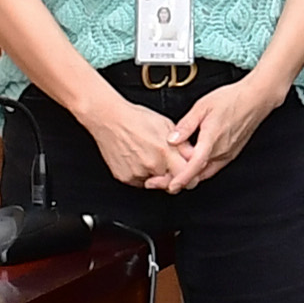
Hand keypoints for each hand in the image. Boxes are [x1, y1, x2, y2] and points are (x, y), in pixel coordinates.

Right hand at [77, 93, 193, 189]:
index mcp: (165, 152)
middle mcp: (152, 165)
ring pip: (155, 184)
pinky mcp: (125, 177)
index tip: (189, 173)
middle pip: (172, 183)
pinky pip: (140, 182)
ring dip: (157, 176)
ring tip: (150, 156)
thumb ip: (183, 145)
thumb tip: (194, 157)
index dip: (190, 177)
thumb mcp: (167, 126)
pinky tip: (139, 159)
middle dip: (173, 176)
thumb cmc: (137, 118)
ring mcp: (137, 173)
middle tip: (169, 164)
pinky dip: (142, 175)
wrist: (109, 118)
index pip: (188, 178)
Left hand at [161, 74, 281, 187]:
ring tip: (176, 169)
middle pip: (199, 172)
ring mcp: (228, 153)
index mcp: (212, 138)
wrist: (255, 99)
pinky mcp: (232, 154)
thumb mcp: (202, 107)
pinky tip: (193, 161)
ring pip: (206, 171)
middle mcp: (222, 150)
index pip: (196, 164)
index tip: (172, 186)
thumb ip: (186, 125)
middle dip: (181, 177)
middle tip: (164, 175)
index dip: (182, 177)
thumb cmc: (232, 99)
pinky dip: (202, 169)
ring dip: (192, 174)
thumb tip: (171, 139)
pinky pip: (214, 166)